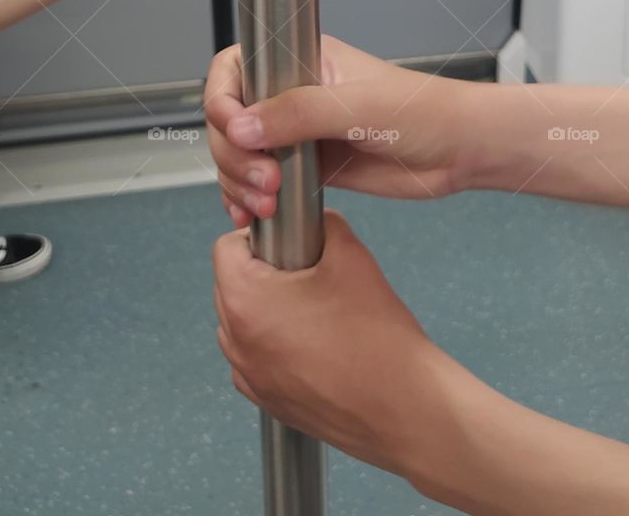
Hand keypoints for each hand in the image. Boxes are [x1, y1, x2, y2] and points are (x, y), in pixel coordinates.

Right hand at [206, 35, 467, 226]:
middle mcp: (292, 93)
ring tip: (266, 203)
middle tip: (266, 180)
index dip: (221, 99)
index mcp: (301, 60)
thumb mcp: (358, 108)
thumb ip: (297, 114)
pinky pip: (259, 181)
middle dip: (234, 154)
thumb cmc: (421, 110)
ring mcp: (297, 132)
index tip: (233, 130)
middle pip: (229, 119)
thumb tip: (239, 127)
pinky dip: (247, 199)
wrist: (458, 150)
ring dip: (238, 181)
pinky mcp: (306, 167)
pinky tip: (251, 215)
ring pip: (239, 154)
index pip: (235, 68)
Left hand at [213, 210, 444, 476]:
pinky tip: (314, 341)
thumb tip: (317, 222)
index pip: (225, 248)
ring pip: (241, 323)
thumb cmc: (376, 338)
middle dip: (262, 270)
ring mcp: (250, 378)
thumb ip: (325, 226)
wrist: (403, 406)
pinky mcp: (267, 401)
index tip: (286, 240)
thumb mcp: (351, 256)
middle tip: (305, 270)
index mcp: (247, 302)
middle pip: (229, 285)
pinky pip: (255, 359)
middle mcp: (238, 343)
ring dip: (266, 308)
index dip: (257, 235)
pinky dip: (274, 345)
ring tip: (312, 307)